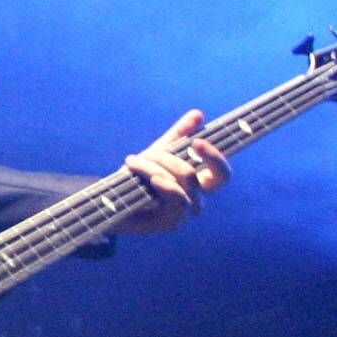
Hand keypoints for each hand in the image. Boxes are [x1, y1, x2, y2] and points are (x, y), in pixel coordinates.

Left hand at [115, 109, 229, 235]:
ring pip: (182, 180)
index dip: (215, 157)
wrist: (113, 202)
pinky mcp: (171, 223)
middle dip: (168, 158)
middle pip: (194, 173)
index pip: (222, 174)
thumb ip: (178, 135)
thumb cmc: (138, 178)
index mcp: (198, 184)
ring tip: (133, 162)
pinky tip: (150, 178)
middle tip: (148, 152)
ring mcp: (185, 213)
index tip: (197, 142)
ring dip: (156, 166)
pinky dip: (161, 181)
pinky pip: (176, 197)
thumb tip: (198, 114)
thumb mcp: (159, 152)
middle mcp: (196, 199)